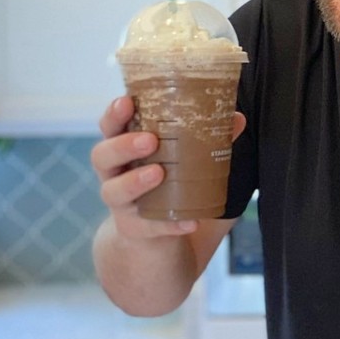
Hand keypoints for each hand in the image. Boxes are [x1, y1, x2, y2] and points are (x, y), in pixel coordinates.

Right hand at [90, 96, 243, 239]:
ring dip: (135, 181)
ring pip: (113, 191)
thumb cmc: (166, 183)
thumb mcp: (181, 158)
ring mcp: (121, 204)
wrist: (155, 237)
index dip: (114, 114)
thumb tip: (237, 118)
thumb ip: (206, 138)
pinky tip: (189, 221)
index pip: (110, 126)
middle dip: (123, 145)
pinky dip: (169, 224)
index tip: (126, 101)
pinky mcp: (134, 229)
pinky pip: (148, 227)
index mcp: (125, 148)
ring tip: (158, 172)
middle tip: (149, 140)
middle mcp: (115, 174)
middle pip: (102, 155)